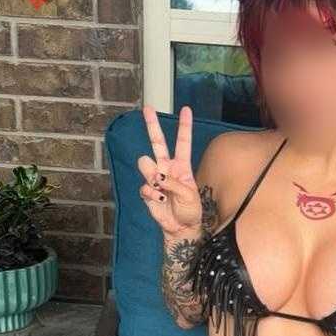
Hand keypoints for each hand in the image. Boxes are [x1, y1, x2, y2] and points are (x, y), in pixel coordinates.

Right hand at [137, 104, 201, 236]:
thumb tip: (158, 176)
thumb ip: (174, 183)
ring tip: (161, 187)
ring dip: (151, 174)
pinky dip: (153, 194)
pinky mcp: (148, 191)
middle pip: (158, 142)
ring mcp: (156, 178)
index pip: (183, 142)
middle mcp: (167, 168)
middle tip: (147, 108)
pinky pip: (145, 186)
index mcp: (182, 166)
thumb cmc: (190, 210)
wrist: (182, 228)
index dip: (184, 126)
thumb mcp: (190, 195)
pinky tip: (161, 200)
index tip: (186, 109)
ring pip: (145, 163)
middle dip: (152, 125)